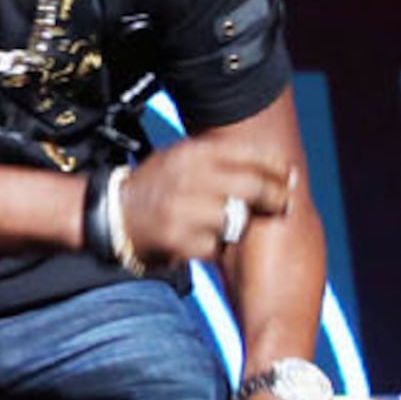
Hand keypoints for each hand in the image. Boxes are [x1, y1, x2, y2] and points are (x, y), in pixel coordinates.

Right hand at [116, 141, 294, 269]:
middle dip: (274, 199)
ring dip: (239, 225)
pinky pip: (215, 246)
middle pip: (253, 188)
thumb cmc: (156, 185)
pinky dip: (214, 247)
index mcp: (193, 153)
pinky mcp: (179, 239)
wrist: (112, 214)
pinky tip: (203, 240)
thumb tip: (273, 164)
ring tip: (232, 224)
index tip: (288, 177)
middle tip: (282, 206)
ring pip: (236, 220)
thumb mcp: (181, 157)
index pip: (250, 155)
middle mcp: (190, 178)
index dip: (276, 168)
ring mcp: (184, 209)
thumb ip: (219, 158)